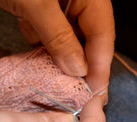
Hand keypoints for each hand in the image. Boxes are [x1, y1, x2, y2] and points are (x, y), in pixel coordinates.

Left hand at [0, 0, 114, 91]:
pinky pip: (46, 37)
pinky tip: (47, 74)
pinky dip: (46, 55)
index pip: (101, 31)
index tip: (96, 91)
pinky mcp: (35, 12)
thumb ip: (58, 36)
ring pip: (67, 40)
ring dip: (66, 64)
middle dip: (86, 67)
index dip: (100, 63)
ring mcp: (54, 6)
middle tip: (85, 97)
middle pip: (88, 37)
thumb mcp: (36, 4)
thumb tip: (78, 70)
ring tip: (67, 91)